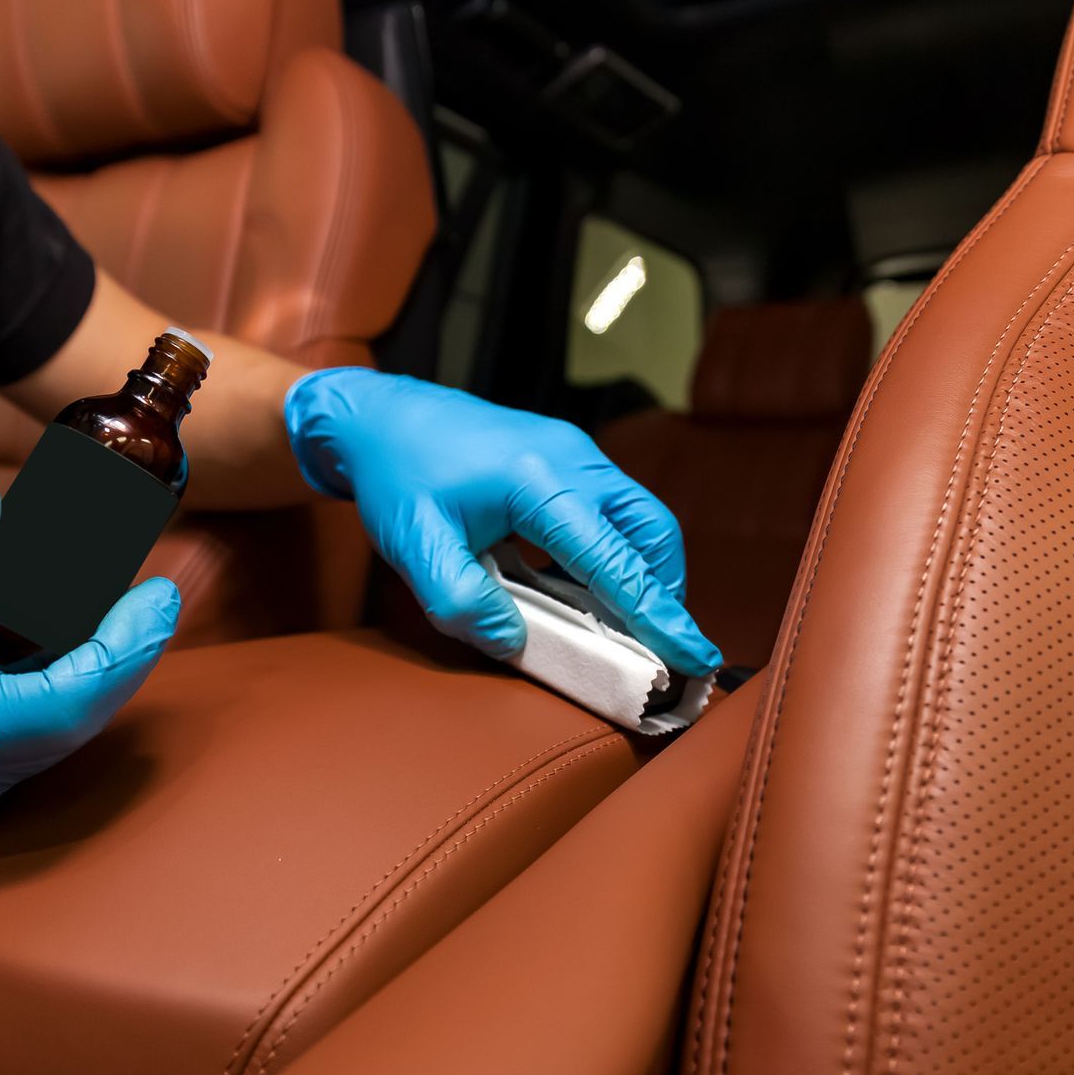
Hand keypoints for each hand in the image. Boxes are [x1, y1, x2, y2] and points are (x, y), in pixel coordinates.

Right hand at [0, 476, 178, 887]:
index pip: (57, 707)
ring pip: (55, 730)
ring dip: (96, 659)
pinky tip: (67, 619)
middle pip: (74, 720)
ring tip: (127, 581)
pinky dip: (55, 676)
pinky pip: (23, 734)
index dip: (122, 649)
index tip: (159, 590)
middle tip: (163, 569)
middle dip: (126, 645)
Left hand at [285, 369, 719, 676]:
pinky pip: (613, 509)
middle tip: (664, 649)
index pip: (615, 560)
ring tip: (630, 626)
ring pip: (639, 517)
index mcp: (538, 480)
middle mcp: (571, 458)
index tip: (694, 657)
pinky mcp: (566, 456)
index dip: (658, 615)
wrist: (379, 417)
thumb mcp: (414, 547)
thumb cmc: (395, 476)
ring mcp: (574, 452)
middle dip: (664, 593)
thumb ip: (460, 601)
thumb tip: (513, 642)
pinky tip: (590, 590)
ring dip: (643, 573)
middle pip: (651, 531)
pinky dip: (617, 553)